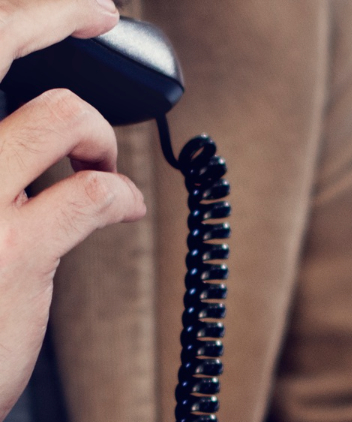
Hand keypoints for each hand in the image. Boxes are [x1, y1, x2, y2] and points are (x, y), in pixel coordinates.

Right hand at [0, 0, 145, 421]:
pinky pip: (93, 193)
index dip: (15, 11)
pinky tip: (120, 206)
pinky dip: (119, 194)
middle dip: (52, 11)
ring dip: (93, 136)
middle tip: (95, 10)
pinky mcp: (14, 250)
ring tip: (94, 163)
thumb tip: (42, 126)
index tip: (61, 2)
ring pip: (58, 114)